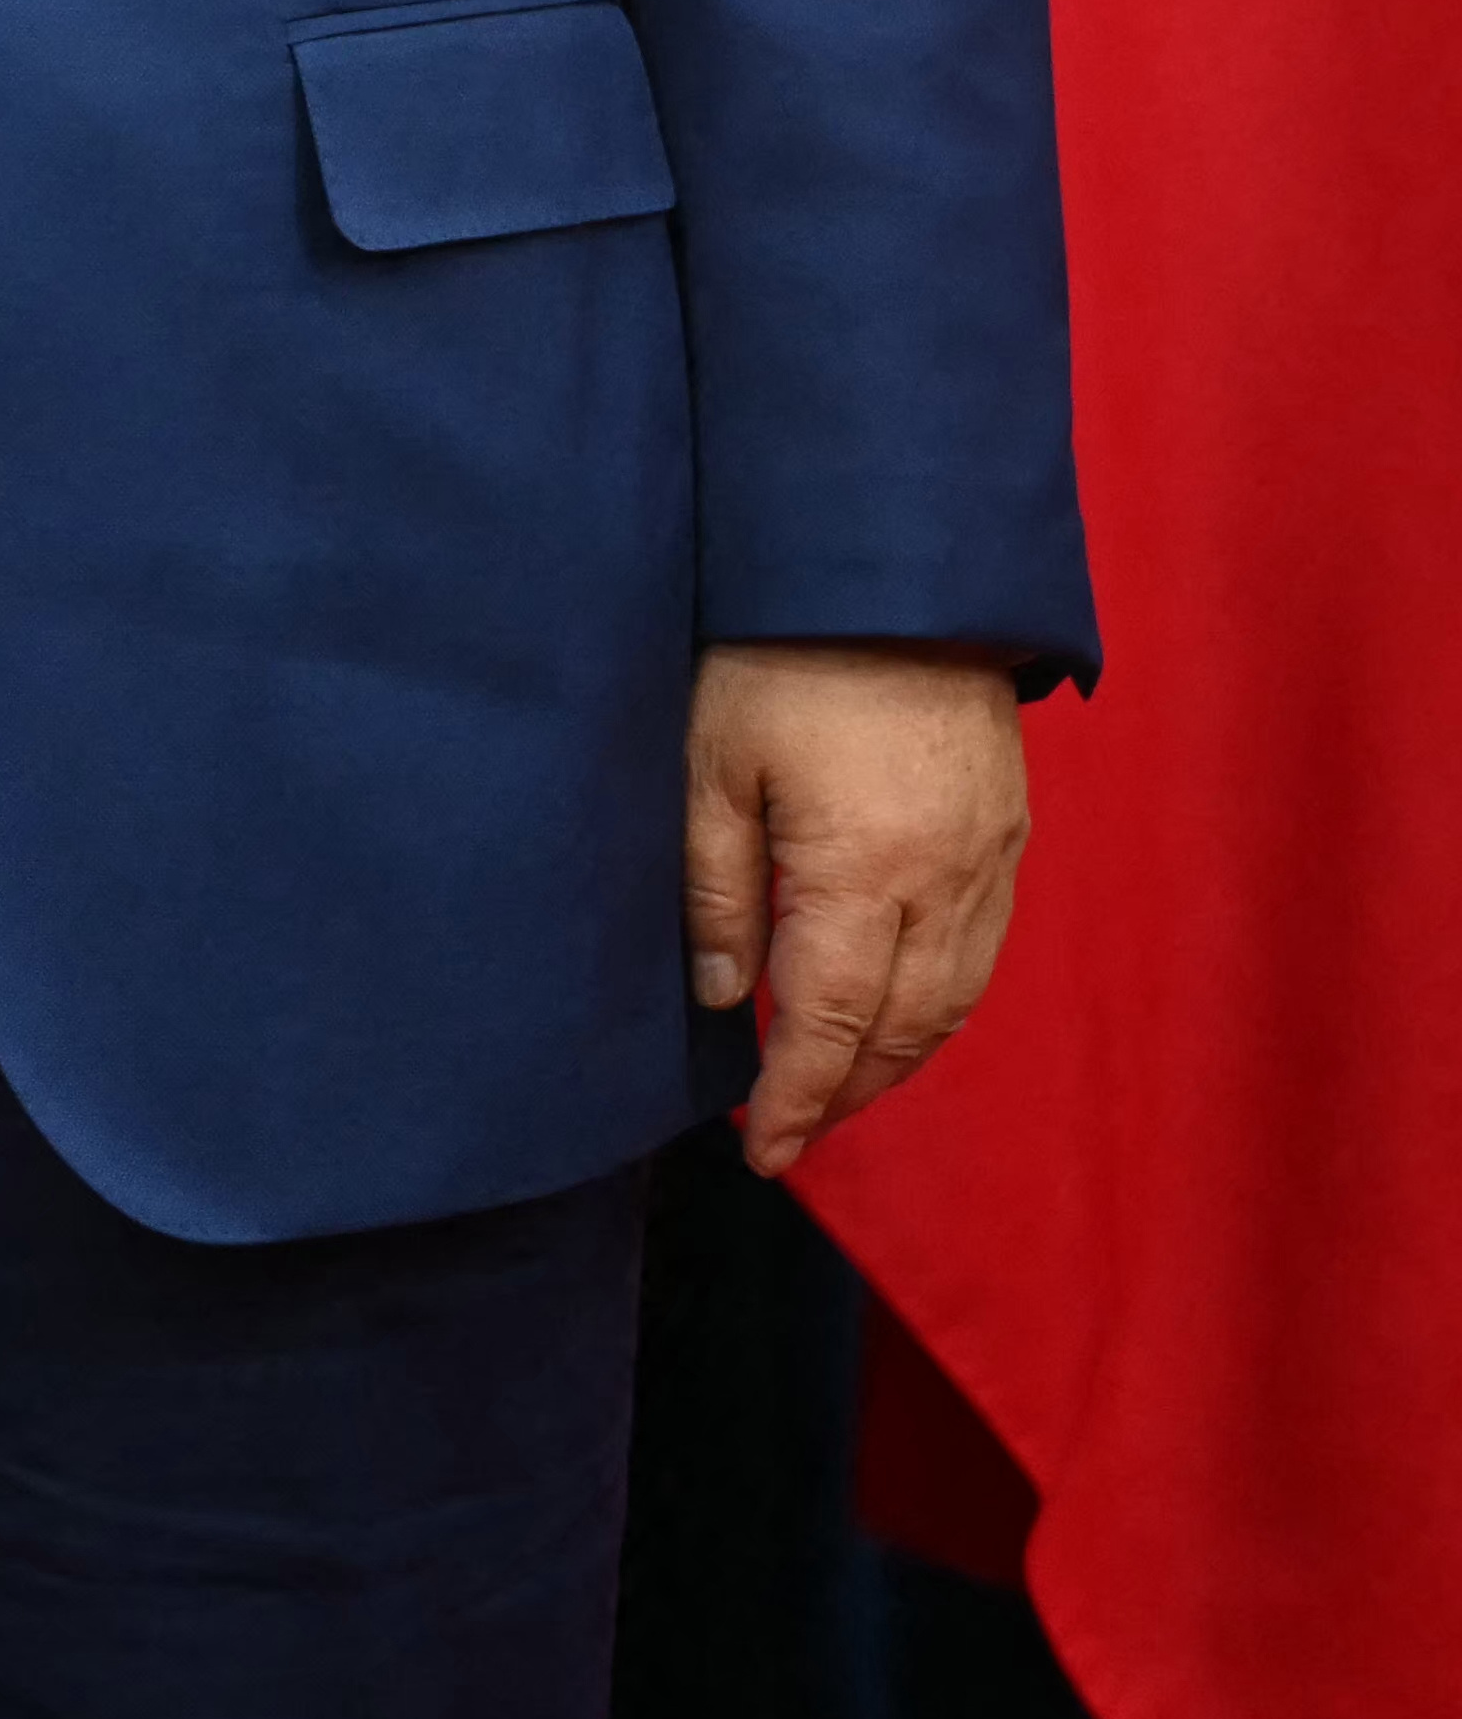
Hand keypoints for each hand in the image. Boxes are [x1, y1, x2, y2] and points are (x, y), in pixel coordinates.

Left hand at [685, 640, 1029, 1177]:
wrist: (894, 567)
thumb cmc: (781, 651)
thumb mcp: (710, 759)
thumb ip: (713, 884)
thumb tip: (720, 995)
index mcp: (863, 873)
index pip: (829, 1025)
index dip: (797, 1099)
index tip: (762, 1151)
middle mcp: (944, 884)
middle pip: (901, 1031)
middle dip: (846, 1095)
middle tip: (788, 1132)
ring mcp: (988, 860)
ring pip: (952, 1002)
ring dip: (896, 1059)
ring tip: (836, 1088)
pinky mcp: (1007, 830)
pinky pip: (981, 952)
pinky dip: (938, 1003)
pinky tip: (897, 1009)